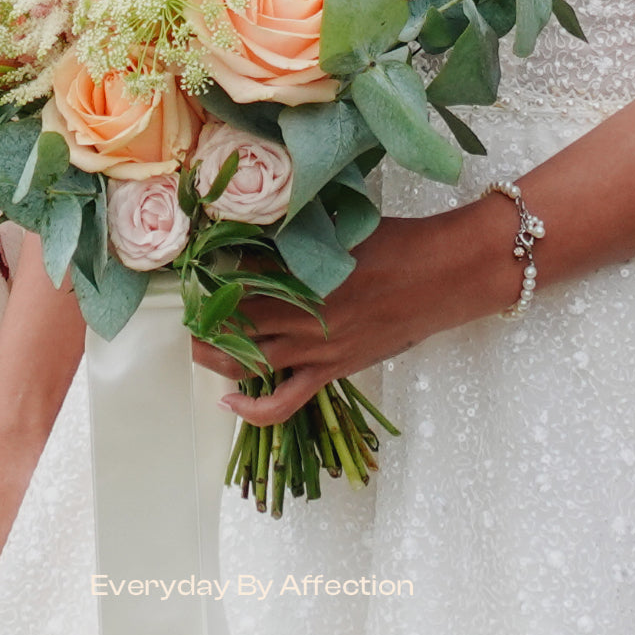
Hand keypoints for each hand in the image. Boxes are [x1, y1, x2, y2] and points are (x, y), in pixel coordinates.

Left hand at [191, 201, 518, 425]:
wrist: (445, 275)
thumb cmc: (398, 242)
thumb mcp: (342, 227)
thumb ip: (301, 232)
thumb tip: (263, 224)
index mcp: (302, 274)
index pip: (235, 280)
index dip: (207, 279)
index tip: (192, 273)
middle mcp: (302, 314)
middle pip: (232, 323)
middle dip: (202, 318)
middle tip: (188, 308)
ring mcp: (316, 348)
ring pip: (246, 362)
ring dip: (214, 355)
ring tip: (197, 344)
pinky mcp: (333, 371)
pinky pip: (282, 404)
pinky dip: (252, 410)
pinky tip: (229, 403)